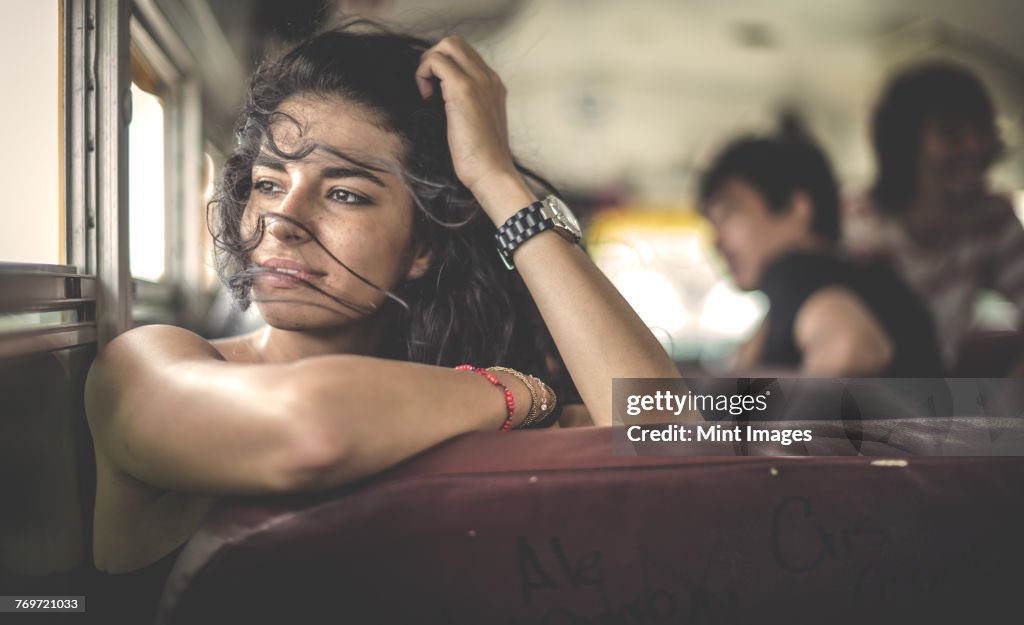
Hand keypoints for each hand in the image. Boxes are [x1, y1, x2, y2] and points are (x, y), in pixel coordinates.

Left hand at [415, 36, 532, 220]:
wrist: (492, 174)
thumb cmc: (480, 160)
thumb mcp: (475, 127)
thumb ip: (464, 108)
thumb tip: (438, 100)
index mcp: (493, 86)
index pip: (465, 55)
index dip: (444, 67)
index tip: (435, 93)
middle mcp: (489, 78)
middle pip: (456, 43)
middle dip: (434, 59)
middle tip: (427, 87)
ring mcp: (478, 81)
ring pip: (447, 45)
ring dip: (428, 64)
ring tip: (427, 92)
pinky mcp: (464, 89)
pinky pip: (437, 61)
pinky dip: (424, 74)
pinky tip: (426, 98)